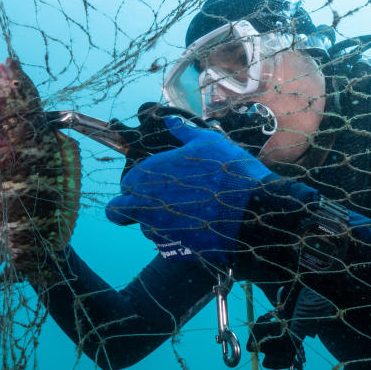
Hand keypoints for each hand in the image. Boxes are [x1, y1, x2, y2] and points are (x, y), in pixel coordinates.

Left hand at [106, 113, 273, 263]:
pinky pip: (169, 245)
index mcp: (147, 175)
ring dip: (158, 223)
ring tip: (185, 214)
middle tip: (153, 203)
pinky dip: (178, 238)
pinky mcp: (176, 248)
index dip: (133, 184)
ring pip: (146, 229)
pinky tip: (197, 229)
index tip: (147, 183)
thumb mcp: (207, 142)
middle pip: (120, 212)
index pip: (125, 185)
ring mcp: (159, 229)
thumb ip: (183, 133)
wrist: (250, 210)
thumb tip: (170, 121)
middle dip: (131, 208)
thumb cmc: (228, 171)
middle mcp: (146, 204)